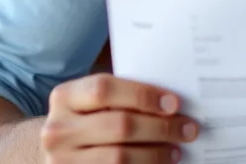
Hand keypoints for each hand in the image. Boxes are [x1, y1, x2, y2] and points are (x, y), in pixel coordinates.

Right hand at [40, 73, 198, 161]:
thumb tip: (170, 102)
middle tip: (188, 129)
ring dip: (156, 154)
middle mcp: (58, 130)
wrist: (57, 151)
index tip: (173, 103)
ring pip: (120, 157)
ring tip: (177, 151)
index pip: (104, 89)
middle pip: (119, 125)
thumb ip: (120, 97)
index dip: (142, 95)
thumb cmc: (85, 120)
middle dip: (161, 127)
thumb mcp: (90, 103)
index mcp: (64, 97)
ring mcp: (63, 161)